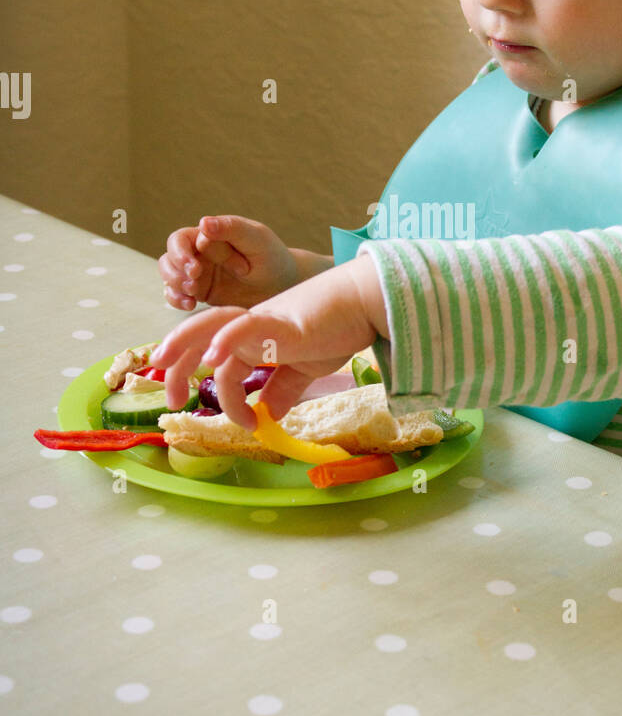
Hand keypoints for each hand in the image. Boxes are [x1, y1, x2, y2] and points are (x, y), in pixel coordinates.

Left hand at [149, 257, 387, 428]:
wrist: (365, 302)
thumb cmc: (338, 328)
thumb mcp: (307, 366)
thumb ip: (285, 387)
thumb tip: (268, 414)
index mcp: (254, 338)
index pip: (218, 358)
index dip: (210, 386)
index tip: (211, 414)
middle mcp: (251, 327)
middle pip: (200, 335)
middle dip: (176, 362)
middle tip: (170, 399)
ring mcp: (263, 321)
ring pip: (211, 323)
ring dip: (182, 342)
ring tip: (163, 365)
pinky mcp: (279, 321)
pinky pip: (245, 325)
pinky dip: (226, 339)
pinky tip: (214, 358)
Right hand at [157, 215, 298, 309]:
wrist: (283, 286)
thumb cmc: (271, 256)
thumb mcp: (256, 238)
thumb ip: (231, 229)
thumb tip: (203, 223)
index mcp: (208, 236)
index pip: (180, 240)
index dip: (182, 254)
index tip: (196, 268)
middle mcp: (199, 254)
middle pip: (169, 259)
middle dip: (174, 272)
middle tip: (193, 284)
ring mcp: (198, 275)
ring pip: (169, 277)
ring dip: (174, 286)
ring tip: (191, 297)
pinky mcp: (201, 294)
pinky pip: (177, 296)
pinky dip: (177, 300)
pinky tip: (190, 305)